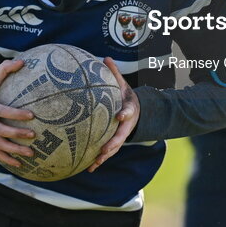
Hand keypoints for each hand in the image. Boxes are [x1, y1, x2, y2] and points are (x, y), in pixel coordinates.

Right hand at [0, 58, 36, 169]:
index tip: (32, 115)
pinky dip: (6, 160)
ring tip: (31, 154)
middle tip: (33, 136)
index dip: (16, 114)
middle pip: (0, 131)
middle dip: (16, 134)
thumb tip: (23, 61)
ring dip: (14, 151)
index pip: (2, 111)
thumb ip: (6, 68)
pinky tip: (20, 165)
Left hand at [88, 57, 140, 171]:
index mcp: (129, 109)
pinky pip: (107, 152)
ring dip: (105, 156)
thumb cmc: (125, 95)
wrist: (136, 110)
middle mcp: (126, 124)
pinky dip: (99, 160)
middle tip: (105, 149)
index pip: (128, 111)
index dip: (125, 114)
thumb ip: (114, 73)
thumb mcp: (122, 84)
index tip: (120, 115)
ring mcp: (121, 135)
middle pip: (121, 135)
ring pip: (114, 148)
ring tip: (94, 163)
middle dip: (114, 143)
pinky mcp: (115, 142)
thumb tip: (105, 58)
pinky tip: (89, 168)